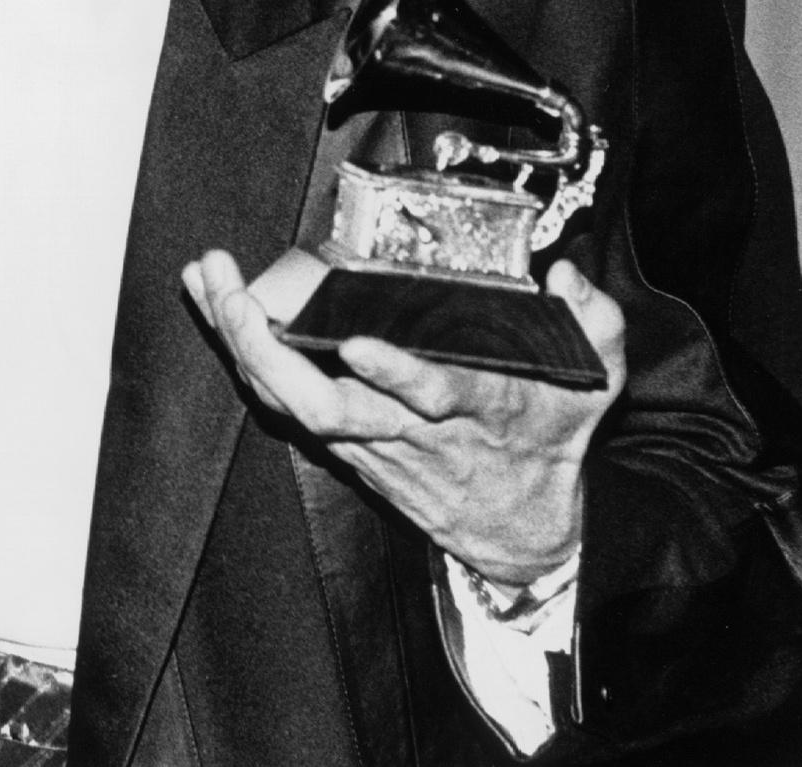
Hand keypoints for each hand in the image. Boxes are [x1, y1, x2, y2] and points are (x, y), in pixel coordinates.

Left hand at [183, 251, 624, 587]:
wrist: (521, 529)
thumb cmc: (546, 442)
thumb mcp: (595, 383)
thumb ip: (595, 323)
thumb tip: (567, 273)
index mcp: (472, 406)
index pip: (431, 396)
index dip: (394, 374)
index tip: (360, 343)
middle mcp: (405, 428)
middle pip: (324, 405)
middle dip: (268, 351)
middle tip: (233, 293)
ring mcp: (365, 439)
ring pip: (287, 400)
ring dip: (238, 338)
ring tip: (206, 277)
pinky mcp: (341, 441)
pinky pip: (277, 398)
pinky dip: (241, 350)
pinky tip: (213, 302)